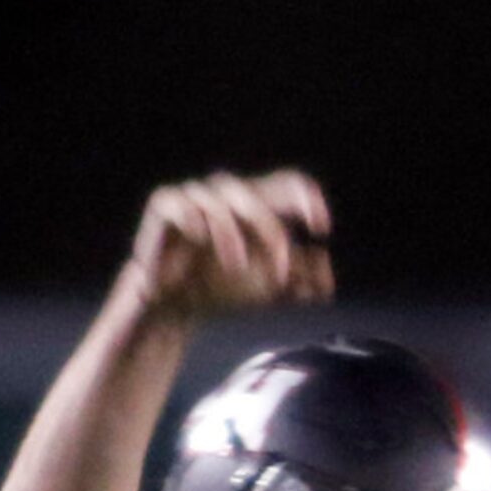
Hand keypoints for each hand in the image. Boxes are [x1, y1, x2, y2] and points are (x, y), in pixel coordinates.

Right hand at [126, 169, 333, 320]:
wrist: (170, 307)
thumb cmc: (217, 288)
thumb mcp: (265, 287)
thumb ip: (297, 278)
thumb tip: (326, 278)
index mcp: (253, 207)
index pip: (286, 184)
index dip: (308, 199)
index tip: (322, 229)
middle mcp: (226, 197)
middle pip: (256, 195)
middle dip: (271, 234)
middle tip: (279, 274)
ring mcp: (194, 198)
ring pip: (220, 200)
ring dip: (232, 234)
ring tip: (236, 266)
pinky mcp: (163, 206)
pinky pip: (178, 201)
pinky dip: (191, 218)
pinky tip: (198, 238)